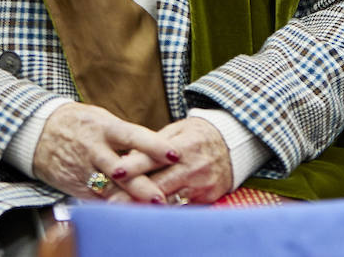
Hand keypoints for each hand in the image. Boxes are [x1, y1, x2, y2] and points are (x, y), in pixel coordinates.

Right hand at [31, 102, 178, 202]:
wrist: (39, 131)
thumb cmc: (79, 123)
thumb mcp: (102, 120)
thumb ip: (126, 136)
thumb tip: (154, 149)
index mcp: (105, 127)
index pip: (134, 136)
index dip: (155, 146)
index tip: (174, 155)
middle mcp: (94, 149)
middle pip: (122, 171)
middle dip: (142, 186)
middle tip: (162, 197)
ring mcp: (83, 169)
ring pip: (109, 189)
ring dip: (129, 201)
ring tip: (149, 210)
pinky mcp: (75, 185)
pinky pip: (96, 199)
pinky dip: (112, 206)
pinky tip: (128, 212)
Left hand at [109, 117, 232, 204]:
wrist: (233, 145)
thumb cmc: (197, 135)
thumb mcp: (178, 130)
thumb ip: (153, 143)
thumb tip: (126, 157)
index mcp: (185, 145)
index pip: (155, 156)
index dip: (135, 165)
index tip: (115, 171)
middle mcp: (194, 166)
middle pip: (159, 184)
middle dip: (134, 193)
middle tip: (110, 201)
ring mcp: (201, 184)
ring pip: (168, 200)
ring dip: (146, 206)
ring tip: (123, 211)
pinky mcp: (207, 198)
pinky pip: (181, 207)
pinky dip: (164, 210)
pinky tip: (148, 214)